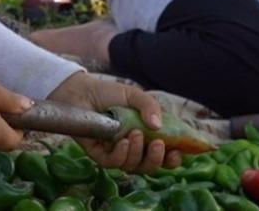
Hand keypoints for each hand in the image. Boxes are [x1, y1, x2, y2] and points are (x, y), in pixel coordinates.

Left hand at [47, 72, 182, 172]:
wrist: (81, 91)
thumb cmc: (108, 93)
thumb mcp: (134, 95)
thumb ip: (150, 106)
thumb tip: (159, 125)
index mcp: (146, 136)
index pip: (164, 155)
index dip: (172, 159)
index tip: (177, 152)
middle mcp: (133, 148)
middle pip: (150, 166)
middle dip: (157, 160)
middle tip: (159, 144)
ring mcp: (116, 153)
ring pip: (133, 167)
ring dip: (138, 153)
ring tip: (135, 134)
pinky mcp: (99, 155)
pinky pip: (113, 164)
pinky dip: (121, 155)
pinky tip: (122, 141)